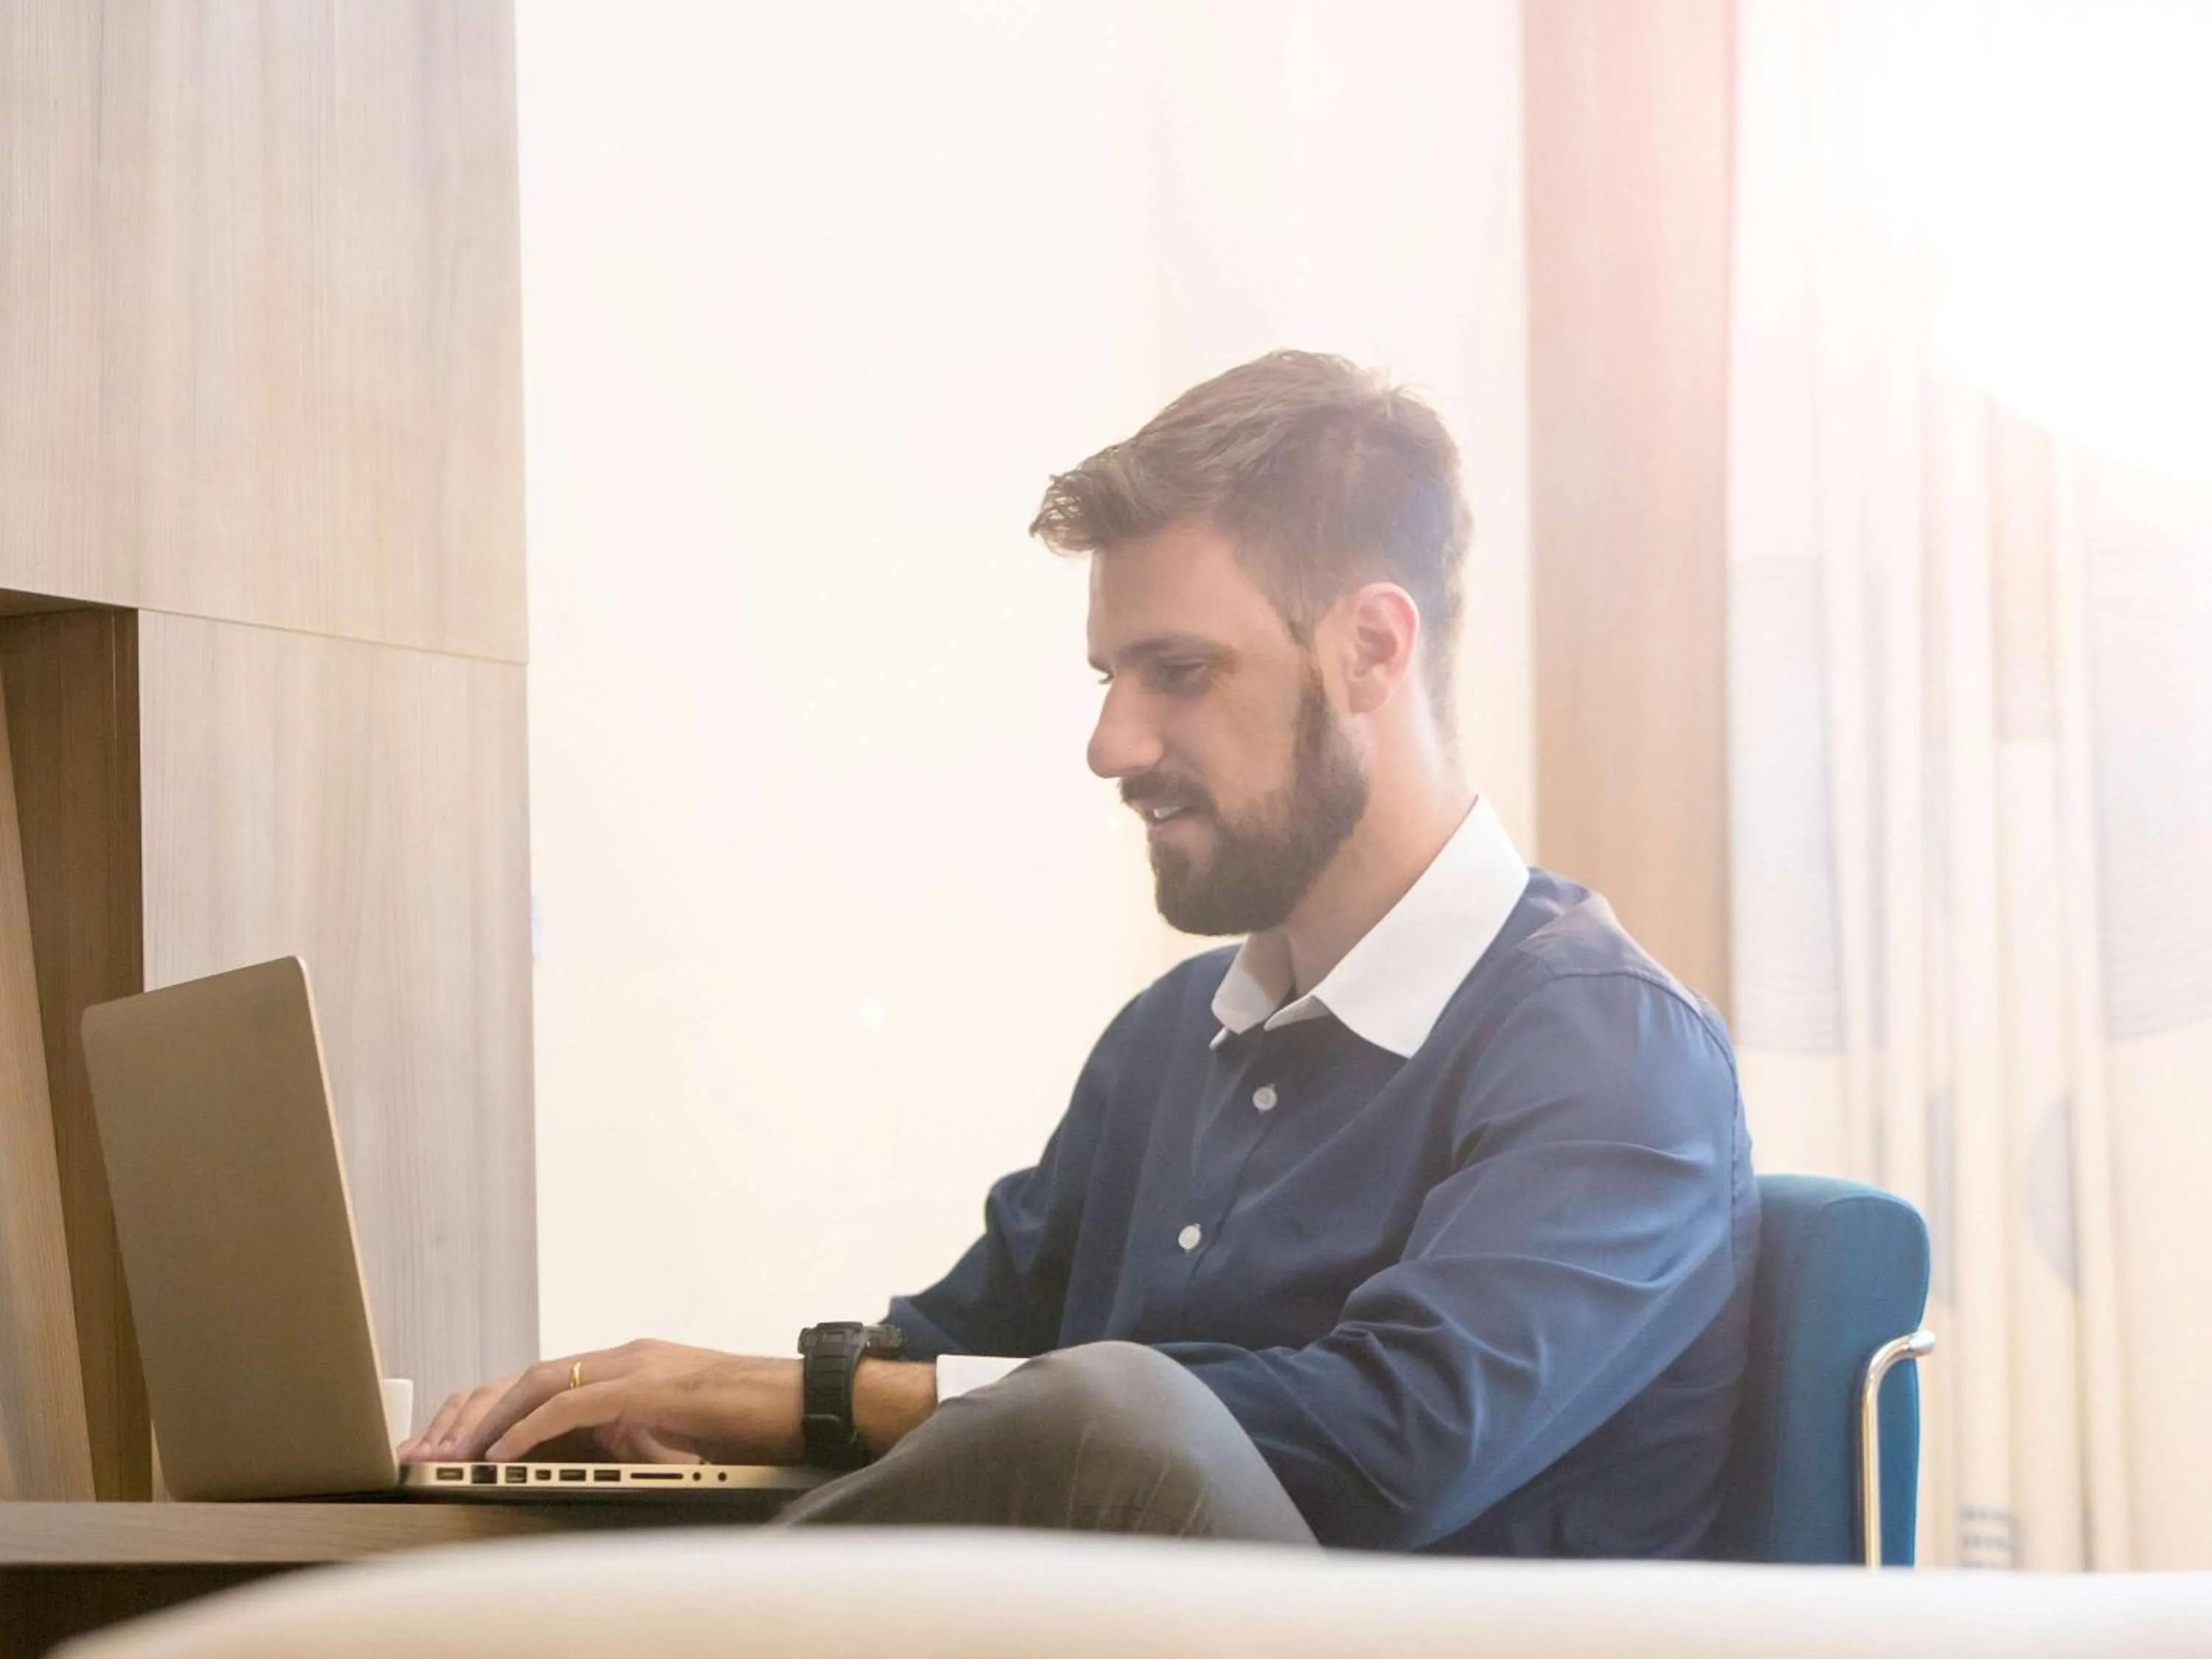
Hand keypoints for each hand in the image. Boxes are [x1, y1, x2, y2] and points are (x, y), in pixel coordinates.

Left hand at [397, 1340, 805, 1465]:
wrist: (810, 1402)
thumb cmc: (759, 1422)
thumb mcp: (683, 1434)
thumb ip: (641, 1436)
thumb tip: (606, 1460)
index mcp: (634, 1367)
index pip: (547, 1381)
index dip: (494, 1409)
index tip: (456, 1444)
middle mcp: (629, 1357)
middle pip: (529, 1376)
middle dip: (474, 1411)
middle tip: (430, 1448)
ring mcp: (640, 1366)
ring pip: (542, 1381)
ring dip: (489, 1419)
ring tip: (451, 1454)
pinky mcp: (652, 1386)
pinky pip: (576, 1402)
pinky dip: (530, 1427)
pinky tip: (502, 1452)